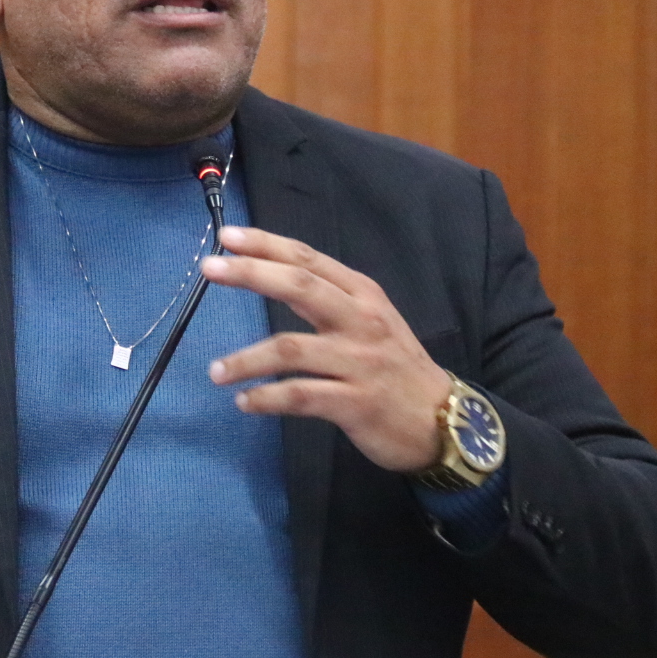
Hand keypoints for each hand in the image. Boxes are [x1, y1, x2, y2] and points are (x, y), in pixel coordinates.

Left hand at [202, 225, 451, 473]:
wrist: (446, 421)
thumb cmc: (396, 368)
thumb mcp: (372, 321)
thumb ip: (330, 299)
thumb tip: (272, 276)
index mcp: (363, 295)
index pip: (308, 259)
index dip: (266, 245)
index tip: (226, 236)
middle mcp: (361, 321)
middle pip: (300, 286)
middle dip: (252, 274)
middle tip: (210, 269)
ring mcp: (359, 362)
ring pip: (292, 349)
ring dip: (247, 359)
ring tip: (217, 371)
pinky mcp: (355, 403)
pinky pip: (300, 396)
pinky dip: (267, 399)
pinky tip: (246, 402)